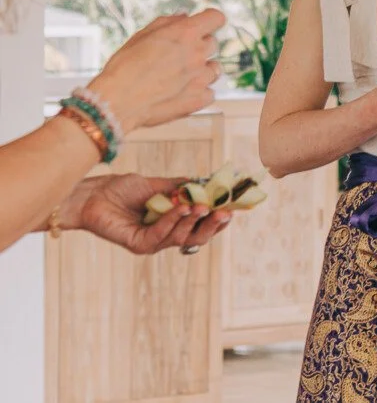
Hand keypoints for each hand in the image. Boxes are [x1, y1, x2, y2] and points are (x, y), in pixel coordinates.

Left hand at [60, 174, 231, 254]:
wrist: (93, 193)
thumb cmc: (122, 188)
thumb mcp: (157, 184)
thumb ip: (180, 186)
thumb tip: (206, 181)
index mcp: (171, 222)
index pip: (199, 226)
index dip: (216, 220)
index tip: (232, 209)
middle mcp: (164, 235)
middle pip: (195, 237)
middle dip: (212, 225)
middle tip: (225, 213)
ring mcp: (152, 242)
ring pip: (181, 237)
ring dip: (193, 220)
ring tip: (201, 205)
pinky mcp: (138, 244)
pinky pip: (160, 235)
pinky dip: (172, 220)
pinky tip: (181, 207)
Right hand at [89, 9, 225, 132]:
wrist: (117, 101)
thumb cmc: (125, 66)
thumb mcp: (142, 35)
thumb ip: (168, 22)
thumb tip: (184, 16)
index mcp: (185, 33)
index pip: (216, 18)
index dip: (209, 20)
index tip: (202, 25)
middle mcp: (197, 54)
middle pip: (213, 44)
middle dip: (199, 46)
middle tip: (179, 55)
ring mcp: (200, 78)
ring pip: (214, 69)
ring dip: (202, 70)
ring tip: (180, 76)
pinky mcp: (198, 100)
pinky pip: (209, 93)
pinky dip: (199, 92)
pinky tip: (182, 93)